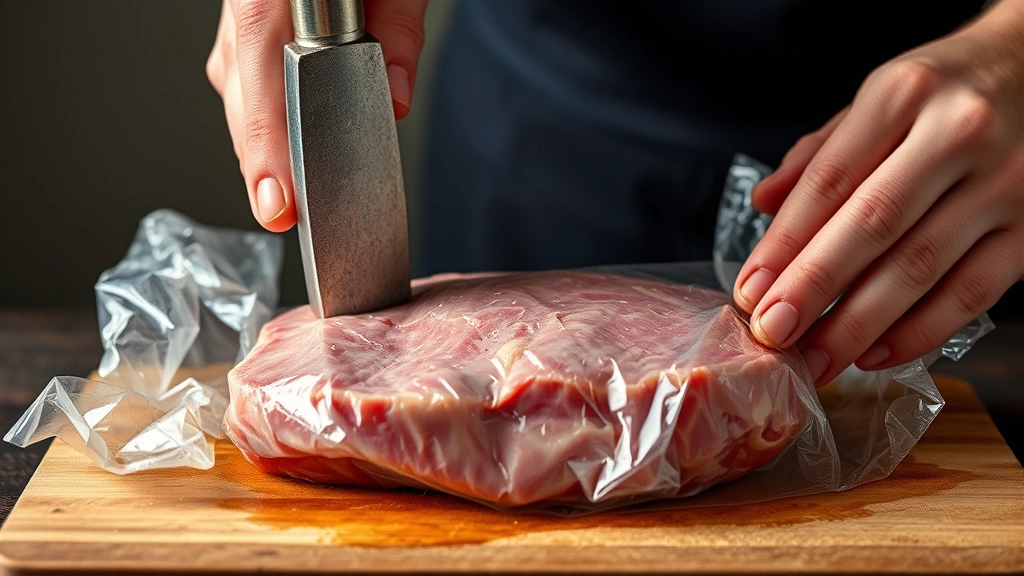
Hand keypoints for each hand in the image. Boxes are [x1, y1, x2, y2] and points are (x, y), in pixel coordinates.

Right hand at [206, 0, 427, 231]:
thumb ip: (396, 22)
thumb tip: (391, 99)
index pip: (256, 63)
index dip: (264, 141)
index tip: (277, 197)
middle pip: (239, 85)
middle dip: (260, 156)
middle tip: (282, 213)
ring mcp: (241, 3)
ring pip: (237, 80)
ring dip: (260, 135)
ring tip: (280, 189)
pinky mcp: (252, 11)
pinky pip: (246, 65)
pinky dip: (265, 106)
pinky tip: (281, 139)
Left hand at [733, 0, 1023, 385]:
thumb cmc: (944, 93)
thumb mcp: (878, 100)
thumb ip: (819, 155)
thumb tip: (762, 203)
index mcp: (903, 93)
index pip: (829, 180)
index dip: (784, 243)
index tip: (750, 291)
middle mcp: (958, 131)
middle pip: (872, 225)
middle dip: (813, 287)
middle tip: (774, 332)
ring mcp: (1005, 180)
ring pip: (920, 266)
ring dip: (859, 324)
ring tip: (816, 358)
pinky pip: (973, 293)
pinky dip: (920, 331)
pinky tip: (875, 353)